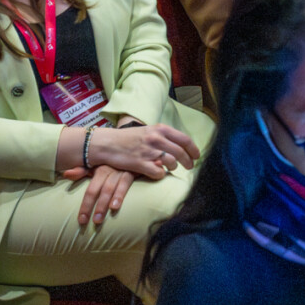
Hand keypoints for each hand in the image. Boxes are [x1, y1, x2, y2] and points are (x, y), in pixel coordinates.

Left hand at [62, 164, 135, 225]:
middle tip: (93, 222)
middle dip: (95, 207)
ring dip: (105, 203)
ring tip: (100, 218)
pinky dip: (120, 194)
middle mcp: (109, 170)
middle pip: (99, 191)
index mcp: (99, 170)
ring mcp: (120, 171)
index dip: (85, 205)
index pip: (90, 190)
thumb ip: (82, 170)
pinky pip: (125, 183)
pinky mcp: (132, 171)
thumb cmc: (114, 162)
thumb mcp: (98, 164)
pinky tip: (115, 206)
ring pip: (110, 188)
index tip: (81, 220)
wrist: (134, 152)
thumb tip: (66, 174)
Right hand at [83, 123, 200, 179]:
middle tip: (190, 167)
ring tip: (171, 168)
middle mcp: (156, 139)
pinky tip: (158, 173)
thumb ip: (163, 136)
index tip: (197, 156)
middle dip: (188, 161)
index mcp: (160, 129)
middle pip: (181, 152)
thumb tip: (179, 144)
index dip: (193, 149)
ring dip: (173, 167)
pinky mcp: (140, 163)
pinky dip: (160, 174)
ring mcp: (148, 151)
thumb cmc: (128, 138)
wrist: (107, 143)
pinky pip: (158, 173)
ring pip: (172, 162)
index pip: (185, 139)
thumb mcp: (148, 131)